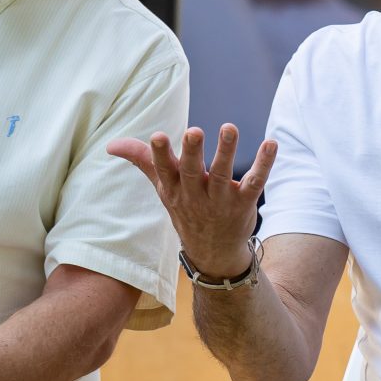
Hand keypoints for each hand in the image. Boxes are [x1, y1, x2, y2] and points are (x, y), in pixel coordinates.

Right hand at [109, 125, 275, 278]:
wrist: (213, 252)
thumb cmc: (186, 209)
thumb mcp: (163, 188)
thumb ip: (143, 161)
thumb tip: (110, 145)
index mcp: (173, 189)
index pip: (164, 170)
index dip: (159, 154)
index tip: (156, 136)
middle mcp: (195, 195)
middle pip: (192, 172)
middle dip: (192, 152)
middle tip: (194, 131)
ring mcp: (220, 200)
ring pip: (222, 174)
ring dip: (226, 151)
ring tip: (229, 128)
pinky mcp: (243, 203)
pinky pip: (254, 182)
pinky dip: (263, 164)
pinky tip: (271, 144)